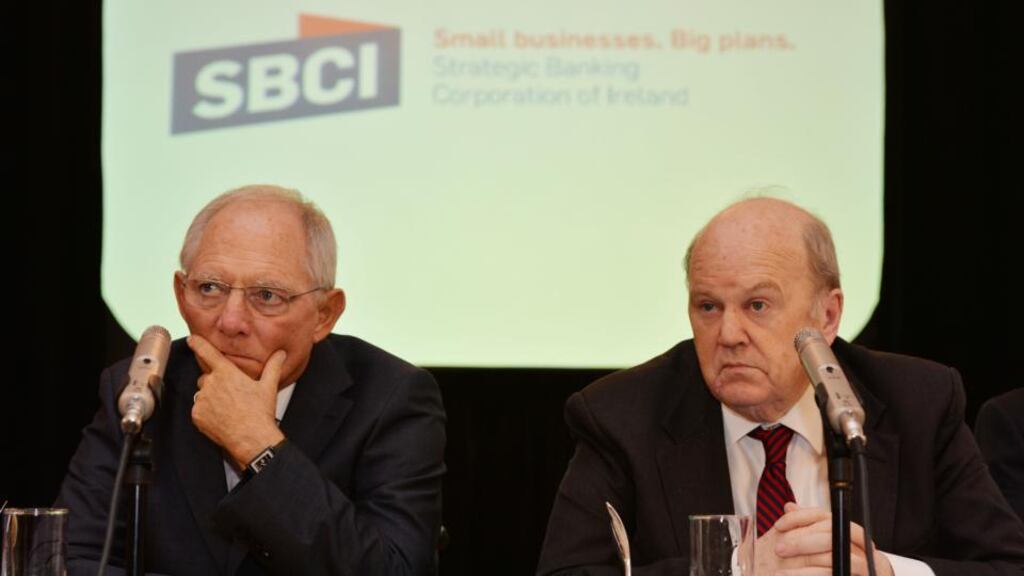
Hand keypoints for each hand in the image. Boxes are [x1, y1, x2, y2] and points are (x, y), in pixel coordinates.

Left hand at [188, 334, 286, 468]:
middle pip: (206, 377)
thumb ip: (273, 366)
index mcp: (226, 373)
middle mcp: (211, 384)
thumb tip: (280, 354)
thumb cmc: (259, 413)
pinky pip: (199, 409)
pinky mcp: (197, 415)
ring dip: (211, 398)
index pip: (208, 352)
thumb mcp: (269, 386)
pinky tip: (221, 417)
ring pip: (202, 394)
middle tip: (231, 395)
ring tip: (228, 408)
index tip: (193, 340)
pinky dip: (207, 412)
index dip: (198, 344)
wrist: (251, 438)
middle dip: (215, 383)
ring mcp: (202, 400)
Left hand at [757, 503, 892, 575]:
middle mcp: (862, 545)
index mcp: (849, 532)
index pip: (823, 515)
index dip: (798, 518)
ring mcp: (867, 564)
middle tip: (778, 549)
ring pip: (832, 558)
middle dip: (800, 542)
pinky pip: (835, 573)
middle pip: (829, 534)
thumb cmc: (839, 567)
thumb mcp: (822, 546)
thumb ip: (808, 527)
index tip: (778, 526)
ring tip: (781, 572)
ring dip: (804, 567)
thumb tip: (789, 507)